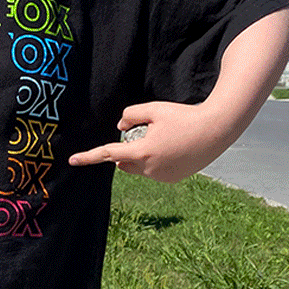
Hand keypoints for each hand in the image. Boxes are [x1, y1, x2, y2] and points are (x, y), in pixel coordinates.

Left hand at [67, 100, 234, 183]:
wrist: (216, 130)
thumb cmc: (183, 116)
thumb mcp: (154, 109)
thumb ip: (130, 115)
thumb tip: (119, 128)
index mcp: (143, 152)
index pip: (109, 154)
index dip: (89, 156)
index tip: (72, 160)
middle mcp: (150, 169)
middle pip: (124, 162)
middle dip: (125, 150)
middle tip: (146, 132)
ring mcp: (162, 176)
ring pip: (138, 167)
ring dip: (141, 156)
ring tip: (165, 139)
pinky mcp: (173, 179)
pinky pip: (154, 171)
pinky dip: (156, 161)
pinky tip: (174, 147)